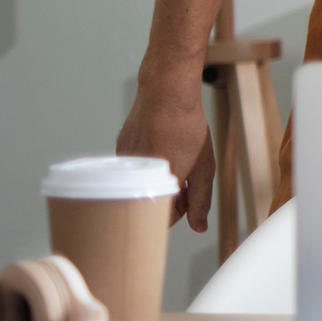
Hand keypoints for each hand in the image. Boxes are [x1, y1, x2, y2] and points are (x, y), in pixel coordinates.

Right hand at [116, 93, 214, 230]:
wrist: (165, 93)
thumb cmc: (188, 127)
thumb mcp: (204, 166)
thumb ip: (201, 200)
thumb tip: (199, 227)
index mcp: (158, 185)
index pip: (161, 219)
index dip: (179, 213)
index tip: (188, 200)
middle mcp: (135, 178)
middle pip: (149, 203)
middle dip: (169, 198)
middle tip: (186, 181)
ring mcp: (123, 164)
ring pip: (139, 186)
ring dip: (157, 181)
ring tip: (175, 158)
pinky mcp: (118, 151)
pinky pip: (132, 169)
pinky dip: (146, 166)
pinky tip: (161, 148)